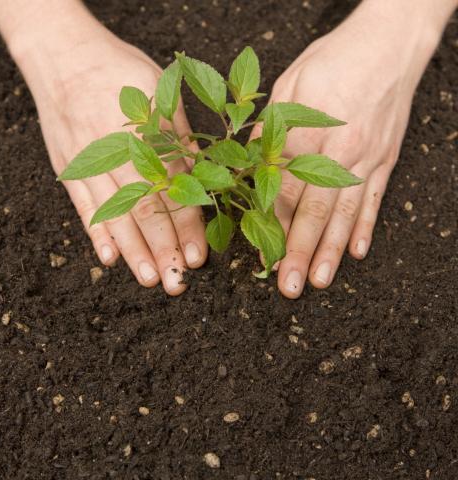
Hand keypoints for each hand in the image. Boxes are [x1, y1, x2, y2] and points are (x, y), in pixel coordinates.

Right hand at [10, 7, 206, 294]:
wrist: (64, 54)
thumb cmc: (120, 71)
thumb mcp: (160, 92)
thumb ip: (181, 139)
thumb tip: (203, 177)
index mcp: (148, 134)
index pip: (174, 190)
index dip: (188, 226)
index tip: (197, 257)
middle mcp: (119, 153)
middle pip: (144, 210)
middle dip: (163, 249)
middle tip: (176, 283)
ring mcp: (89, 163)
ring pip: (115, 214)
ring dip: (132, 251)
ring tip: (148, 279)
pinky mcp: (69, 168)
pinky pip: (82, 205)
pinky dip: (95, 232)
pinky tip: (108, 258)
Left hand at [251, 0, 442, 298]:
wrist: (390, 42)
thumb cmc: (334, 59)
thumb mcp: (288, 85)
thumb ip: (269, 131)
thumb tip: (249, 167)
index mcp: (309, 133)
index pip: (284, 191)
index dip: (272, 227)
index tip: (263, 255)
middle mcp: (340, 152)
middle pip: (315, 211)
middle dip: (300, 252)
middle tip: (289, 286)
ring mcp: (367, 158)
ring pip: (345, 214)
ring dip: (330, 251)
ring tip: (320, 281)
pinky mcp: (386, 159)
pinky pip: (374, 200)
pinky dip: (364, 228)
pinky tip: (355, 252)